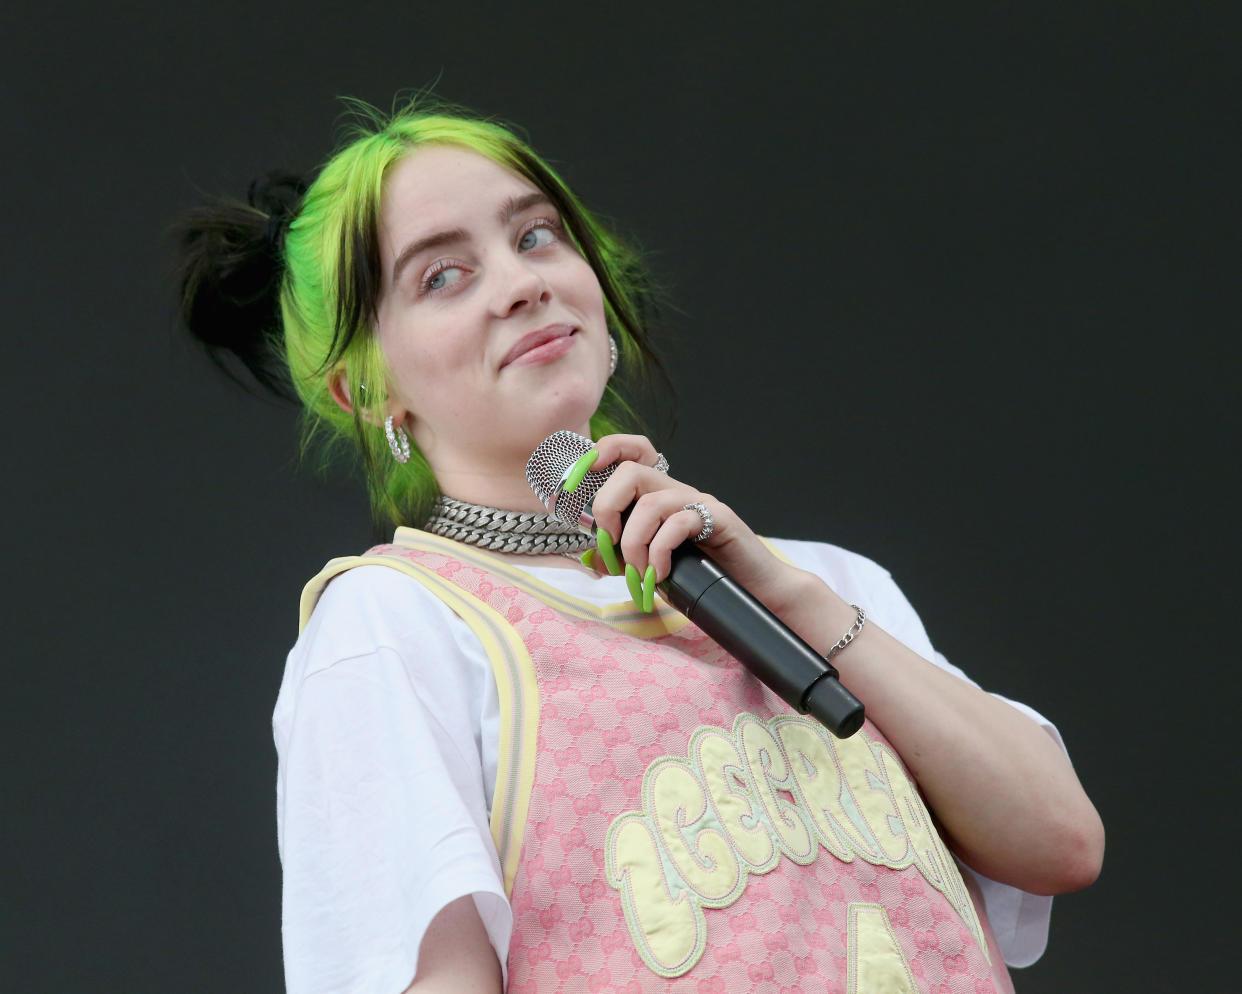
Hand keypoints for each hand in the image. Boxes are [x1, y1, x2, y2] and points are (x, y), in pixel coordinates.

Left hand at [581, 434, 808, 612]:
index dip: (607, 450)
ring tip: (639, 572)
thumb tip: (592, 559)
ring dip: (633, 542)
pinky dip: (660, 552)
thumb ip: (625, 559)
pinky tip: (661, 574)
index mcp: (660, 495)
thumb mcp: (655, 566)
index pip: (635, 451)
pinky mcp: (718, 519)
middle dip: (608, 507)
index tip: (583, 474)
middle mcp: (678, 491)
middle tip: (610, 545)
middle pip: (631, 471)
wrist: (757, 590)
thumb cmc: (705, 576)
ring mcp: (699, 502)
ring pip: (651, 502)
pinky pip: (679, 523)